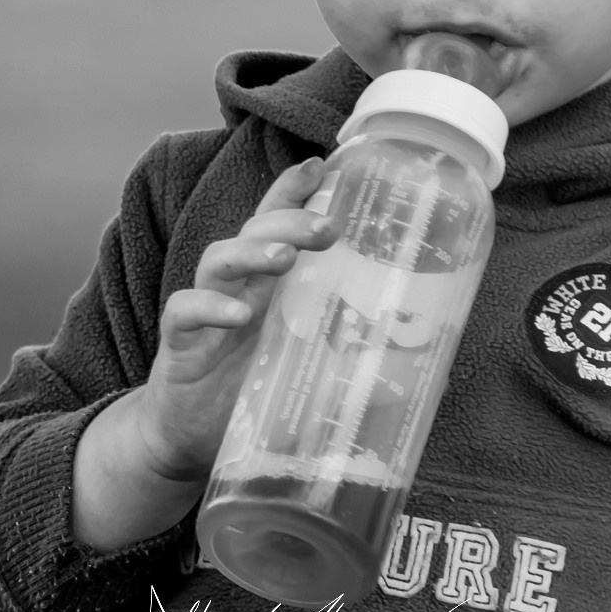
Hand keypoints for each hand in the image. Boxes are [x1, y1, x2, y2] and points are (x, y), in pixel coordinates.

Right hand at [133, 156, 337, 481]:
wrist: (190, 446)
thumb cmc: (253, 400)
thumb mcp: (312, 374)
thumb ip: (359, 362)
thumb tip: (432, 366)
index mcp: (268, 288)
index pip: (277, 226)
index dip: (293, 192)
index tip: (322, 166)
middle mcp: (237, 289)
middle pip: (255, 232)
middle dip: (288, 220)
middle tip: (327, 227)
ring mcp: (204, 312)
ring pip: (218, 260)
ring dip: (252, 252)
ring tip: (284, 259)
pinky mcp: (178, 345)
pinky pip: (183, 312)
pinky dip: (209, 308)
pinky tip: (236, 316)